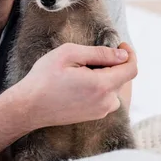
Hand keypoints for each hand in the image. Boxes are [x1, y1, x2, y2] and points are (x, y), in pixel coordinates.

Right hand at [7, 42, 137, 129]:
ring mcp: (100, 111)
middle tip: (87, 57)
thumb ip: (99, 53)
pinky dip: (98, 87)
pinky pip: (105, 98)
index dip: (129, 54)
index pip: (131, 69)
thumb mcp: (68, 54)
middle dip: (112, 64)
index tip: (120, 44)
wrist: (29, 106)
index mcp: (102, 85)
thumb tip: (122, 55)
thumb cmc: (44, 78)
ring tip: (80, 71)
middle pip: (122, 78)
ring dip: (105, 77)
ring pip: (114, 88)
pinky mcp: (93, 116)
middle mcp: (106, 102)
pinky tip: (78, 84)